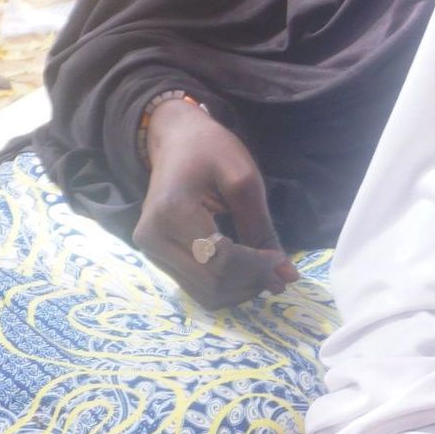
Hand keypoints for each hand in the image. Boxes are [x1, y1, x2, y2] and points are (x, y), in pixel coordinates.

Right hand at [132, 98, 298, 307]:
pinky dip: (225, 287)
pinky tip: (246, 273)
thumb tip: (285, 274)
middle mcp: (153, 238)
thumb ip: (261, 227)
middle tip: (280, 272)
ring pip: (202, 292)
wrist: (175, 141)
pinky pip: (194, 286)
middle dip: (252, 281)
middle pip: (211, 282)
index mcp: (172, 213)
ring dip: (240, 290)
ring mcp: (149, 251)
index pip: (221, 259)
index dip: (257, 267)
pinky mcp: (155, 256)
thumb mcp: (244, 180)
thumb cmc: (211, 150)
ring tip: (266, 274)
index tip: (282, 259)